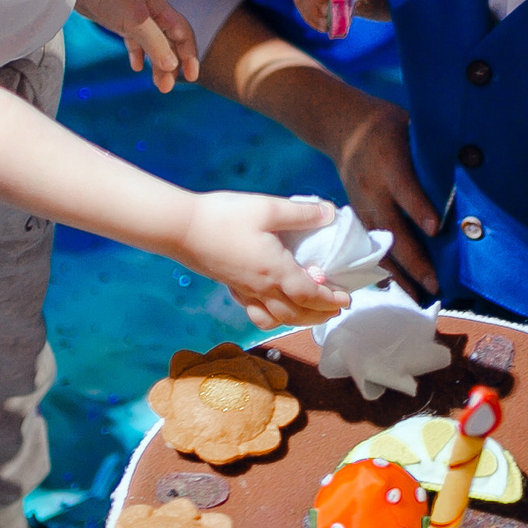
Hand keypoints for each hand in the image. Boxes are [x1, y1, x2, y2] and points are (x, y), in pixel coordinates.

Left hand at [77, 0, 198, 91]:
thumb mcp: (136, 20)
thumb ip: (155, 43)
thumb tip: (172, 67)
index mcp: (161, 11)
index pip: (184, 35)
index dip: (190, 56)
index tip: (191, 77)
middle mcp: (153, 14)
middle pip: (171, 43)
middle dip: (172, 66)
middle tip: (167, 88)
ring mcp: (137, 17)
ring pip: (154, 45)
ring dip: (157, 64)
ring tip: (157, 84)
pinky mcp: (121, 21)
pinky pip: (136, 41)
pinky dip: (138, 54)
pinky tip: (136, 67)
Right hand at [178, 192, 347, 327]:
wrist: (180, 228)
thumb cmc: (224, 216)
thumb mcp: (268, 207)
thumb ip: (302, 213)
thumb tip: (330, 213)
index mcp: (275, 271)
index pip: (310, 295)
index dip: (331, 299)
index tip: (347, 299)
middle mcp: (261, 288)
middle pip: (296, 314)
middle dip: (319, 315)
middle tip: (335, 309)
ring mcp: (243, 290)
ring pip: (275, 319)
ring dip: (297, 320)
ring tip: (309, 311)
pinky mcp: (230, 287)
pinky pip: (255, 312)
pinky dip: (272, 315)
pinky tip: (275, 303)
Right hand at [332, 99, 439, 296]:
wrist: (342, 127)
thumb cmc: (389, 126)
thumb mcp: (412, 126)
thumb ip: (435, 151)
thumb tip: (476, 163)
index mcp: (390, 162)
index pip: (406, 189)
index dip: (420, 210)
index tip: (437, 230)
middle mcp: (373, 189)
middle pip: (392, 229)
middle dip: (414, 259)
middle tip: (435, 284)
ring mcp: (362, 205)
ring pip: (379, 246)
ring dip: (400, 274)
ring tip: (421, 298)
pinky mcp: (357, 217)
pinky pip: (369, 247)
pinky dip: (384, 269)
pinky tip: (400, 289)